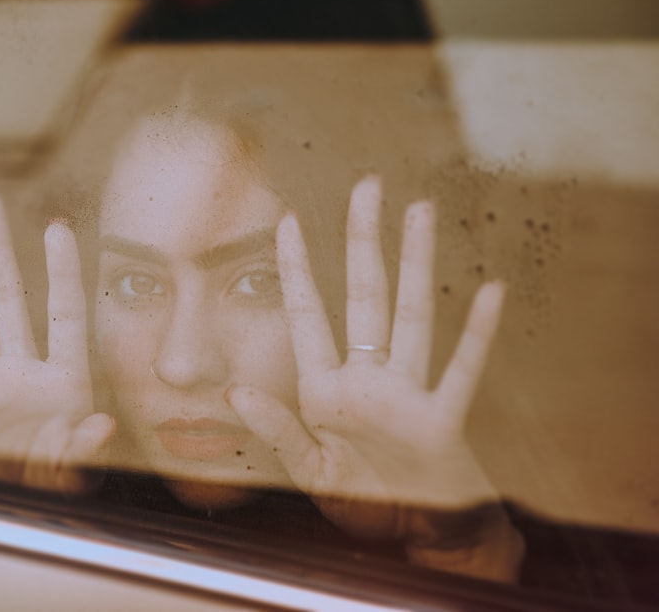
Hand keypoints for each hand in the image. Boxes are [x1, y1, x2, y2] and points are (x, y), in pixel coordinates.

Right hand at [0, 189, 113, 492]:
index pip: (63, 312)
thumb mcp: (73, 467)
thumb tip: (103, 423)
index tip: (55, 226)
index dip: (61, 271)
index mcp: (61, 379)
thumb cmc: (55, 487)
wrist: (14, 516)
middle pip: (6, 296)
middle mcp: (19, 370)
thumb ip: (84, 445)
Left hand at [228, 177, 520, 574]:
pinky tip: (488, 290)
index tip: (285, 218)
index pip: (308, 315)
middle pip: (365, 297)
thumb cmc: (362, 500)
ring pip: (412, 316)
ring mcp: (406, 394)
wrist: (411, 536)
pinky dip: (477, 334)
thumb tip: (233, 393)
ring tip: (420, 211)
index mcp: (326, 390)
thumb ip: (275, 431)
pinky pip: (461, 370)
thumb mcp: (308, 469)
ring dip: (417, 264)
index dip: (296, 268)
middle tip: (367, 185)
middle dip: (363, 242)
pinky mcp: (441, 420)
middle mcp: (367, 379)